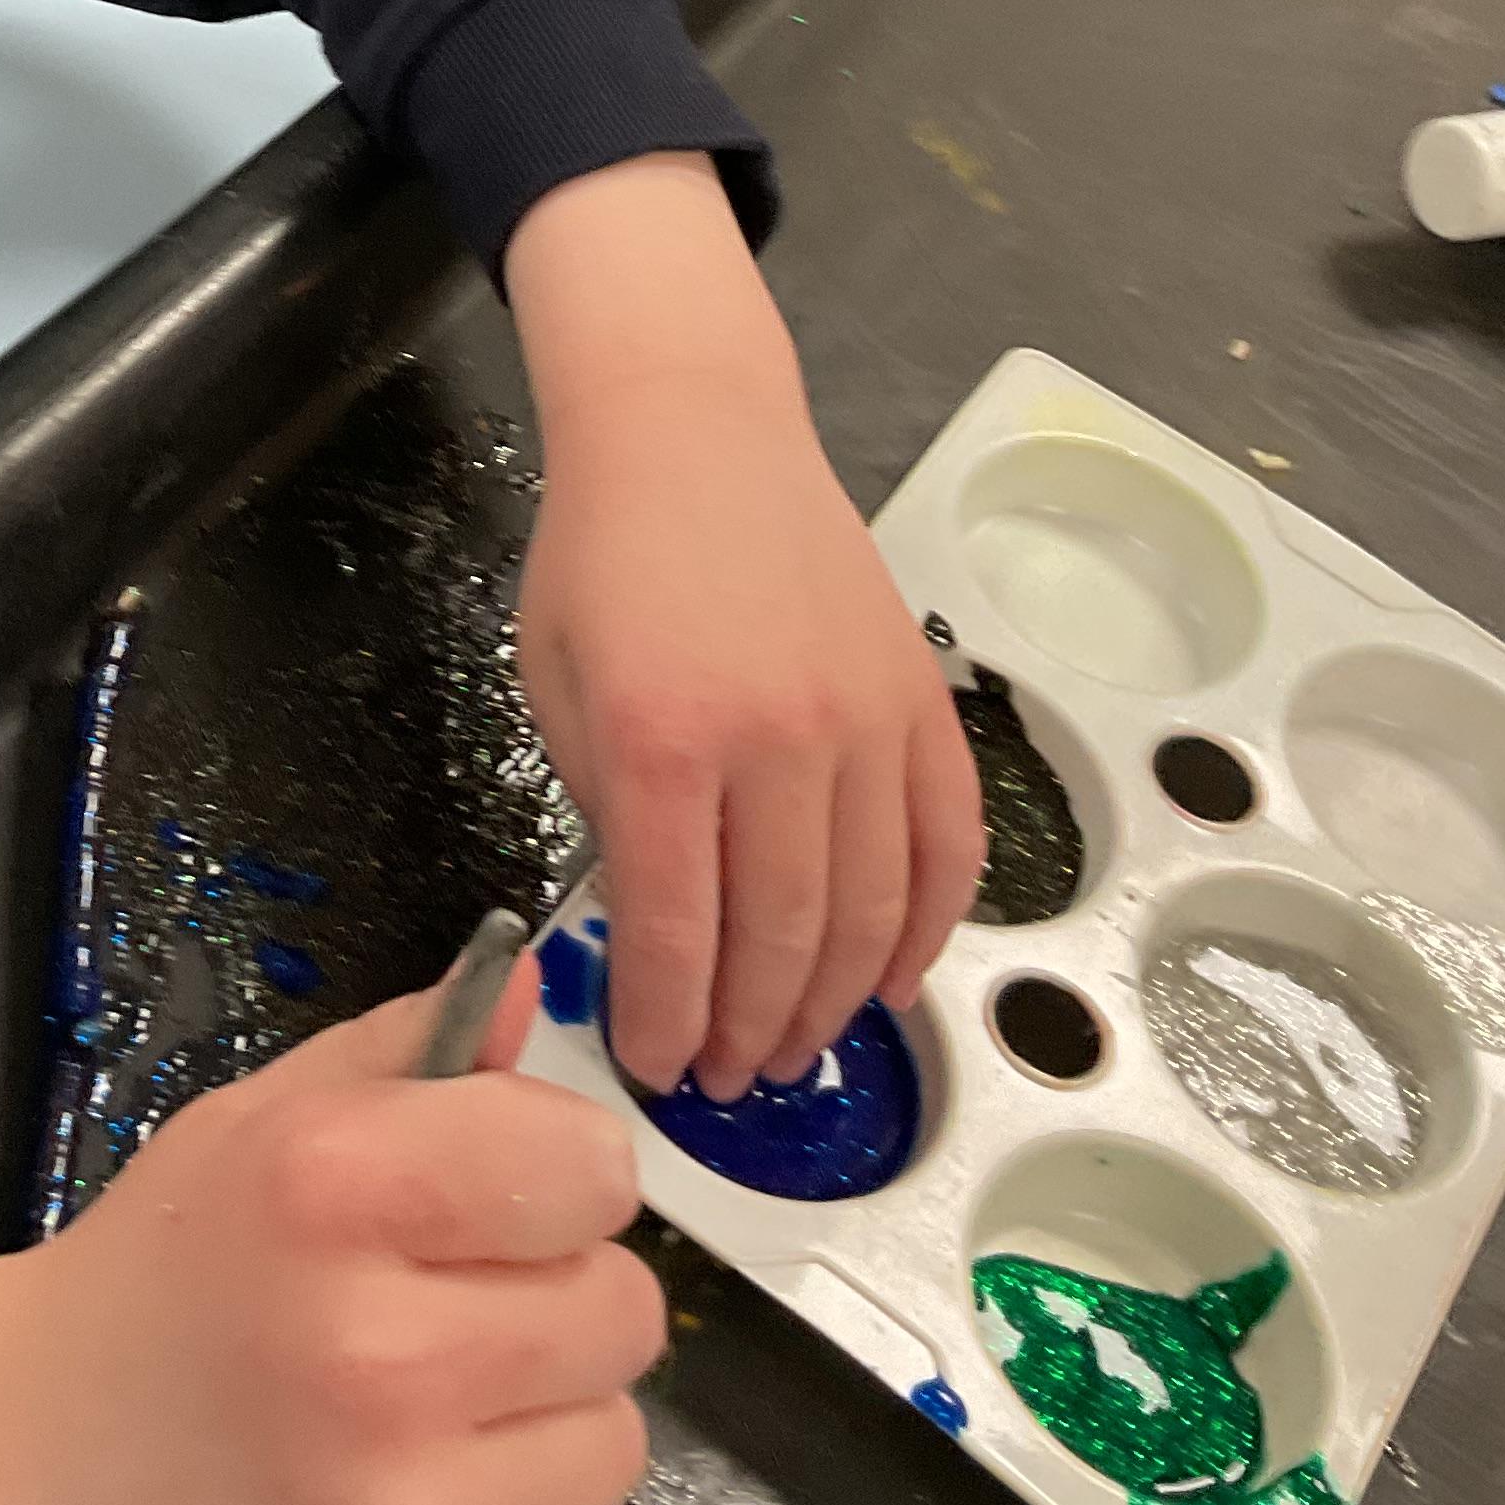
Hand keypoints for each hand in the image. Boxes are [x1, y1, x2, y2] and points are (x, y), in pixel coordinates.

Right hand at [20, 956, 658, 1504]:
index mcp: (334, 1191)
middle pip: (623, 1313)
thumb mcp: (258, 1127)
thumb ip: (412, 1054)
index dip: (553, 1180)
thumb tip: (536, 995)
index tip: (491, 1207)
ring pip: (615, 1448)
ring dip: (539, 1430)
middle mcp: (373, 1357)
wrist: (14, 1480)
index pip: (591, 1167)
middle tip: (436, 1325)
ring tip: (415, 1429)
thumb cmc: (156, 1283)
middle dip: (548, 1305)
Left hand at [507, 157, 984, 1103]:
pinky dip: (927, 925)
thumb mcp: (557, 686)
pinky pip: (947, 844)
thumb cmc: (605, 550)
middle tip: (725, 1076)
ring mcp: (865, 718)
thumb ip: (609, 812)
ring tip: (793, 1047)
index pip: (677, 929)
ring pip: (873, 910)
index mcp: (665, 737)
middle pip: (783, 937)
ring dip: (834, 1002)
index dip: (666, 1019)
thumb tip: (652, 931)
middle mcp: (779, 736)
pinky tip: (891, 977)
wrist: (693, 427)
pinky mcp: (921, 700)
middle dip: (749, 1030)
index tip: (656, 1065)